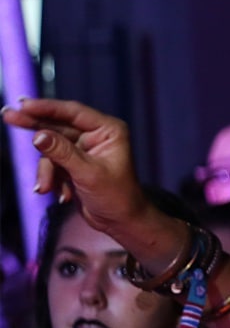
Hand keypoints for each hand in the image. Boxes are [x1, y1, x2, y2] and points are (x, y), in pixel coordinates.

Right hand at [1, 99, 153, 235]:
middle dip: (34, 126)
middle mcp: (96, 135)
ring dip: (47, 171)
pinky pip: (51, 163)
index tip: (22, 105)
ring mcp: (83, 148)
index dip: (46, 107)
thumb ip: (62, 153)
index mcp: (108, 130)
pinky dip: (51, 179)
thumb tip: (37, 135)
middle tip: (7, 116)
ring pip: (50, 148)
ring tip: (46, 188)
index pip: (73, 112)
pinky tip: (62, 195)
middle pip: (57, 124)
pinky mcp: (72, 162)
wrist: (120, 222)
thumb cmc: (116, 197)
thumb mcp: (88, 173)